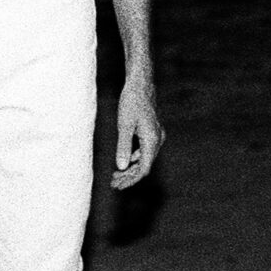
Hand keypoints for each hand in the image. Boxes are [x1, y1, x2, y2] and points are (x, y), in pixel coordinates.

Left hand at [110, 73, 163, 190]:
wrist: (141, 83)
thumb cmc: (131, 102)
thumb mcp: (124, 125)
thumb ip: (122, 146)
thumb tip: (120, 167)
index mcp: (152, 140)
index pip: (144, 169)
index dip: (131, 180)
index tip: (118, 186)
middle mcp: (158, 140)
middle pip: (144, 166)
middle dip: (129, 177)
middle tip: (113, 184)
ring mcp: (157, 136)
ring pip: (144, 159)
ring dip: (130, 169)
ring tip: (115, 176)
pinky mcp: (152, 132)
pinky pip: (145, 151)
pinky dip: (133, 158)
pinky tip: (123, 161)